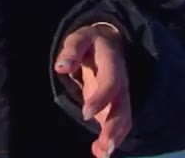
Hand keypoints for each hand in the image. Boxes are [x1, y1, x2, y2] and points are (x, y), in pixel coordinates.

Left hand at [54, 23, 131, 157]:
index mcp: (113, 63)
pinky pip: (118, 125)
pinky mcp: (116, 107)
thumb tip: (61, 67)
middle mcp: (121, 82)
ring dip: (115, 138)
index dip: (101, 98)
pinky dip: (111, 140)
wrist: (109, 43)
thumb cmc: (90, 43)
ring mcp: (121, 96)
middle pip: (122, 107)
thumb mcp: (80, 38)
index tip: (85, 114)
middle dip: (114, 128)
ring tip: (102, 154)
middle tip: (104, 147)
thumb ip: (72, 50)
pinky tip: (98, 153)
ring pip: (124, 119)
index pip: (111, 82)